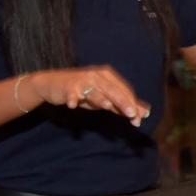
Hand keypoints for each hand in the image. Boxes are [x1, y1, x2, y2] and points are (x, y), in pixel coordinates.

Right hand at [22, 66, 149, 121]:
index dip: (132, 105)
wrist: (53, 84)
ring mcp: (82, 80)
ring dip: (100, 99)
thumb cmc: (83, 92)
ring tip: (108, 106)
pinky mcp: (68, 86)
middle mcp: (97, 75)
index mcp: (108, 76)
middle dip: (123, 103)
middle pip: (113, 90)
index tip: (139, 119)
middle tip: (132, 115)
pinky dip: (72, 98)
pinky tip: (73, 105)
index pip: (124, 90)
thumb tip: (143, 114)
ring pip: (94, 91)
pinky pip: (71, 93)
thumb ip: (121, 105)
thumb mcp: (103, 99)